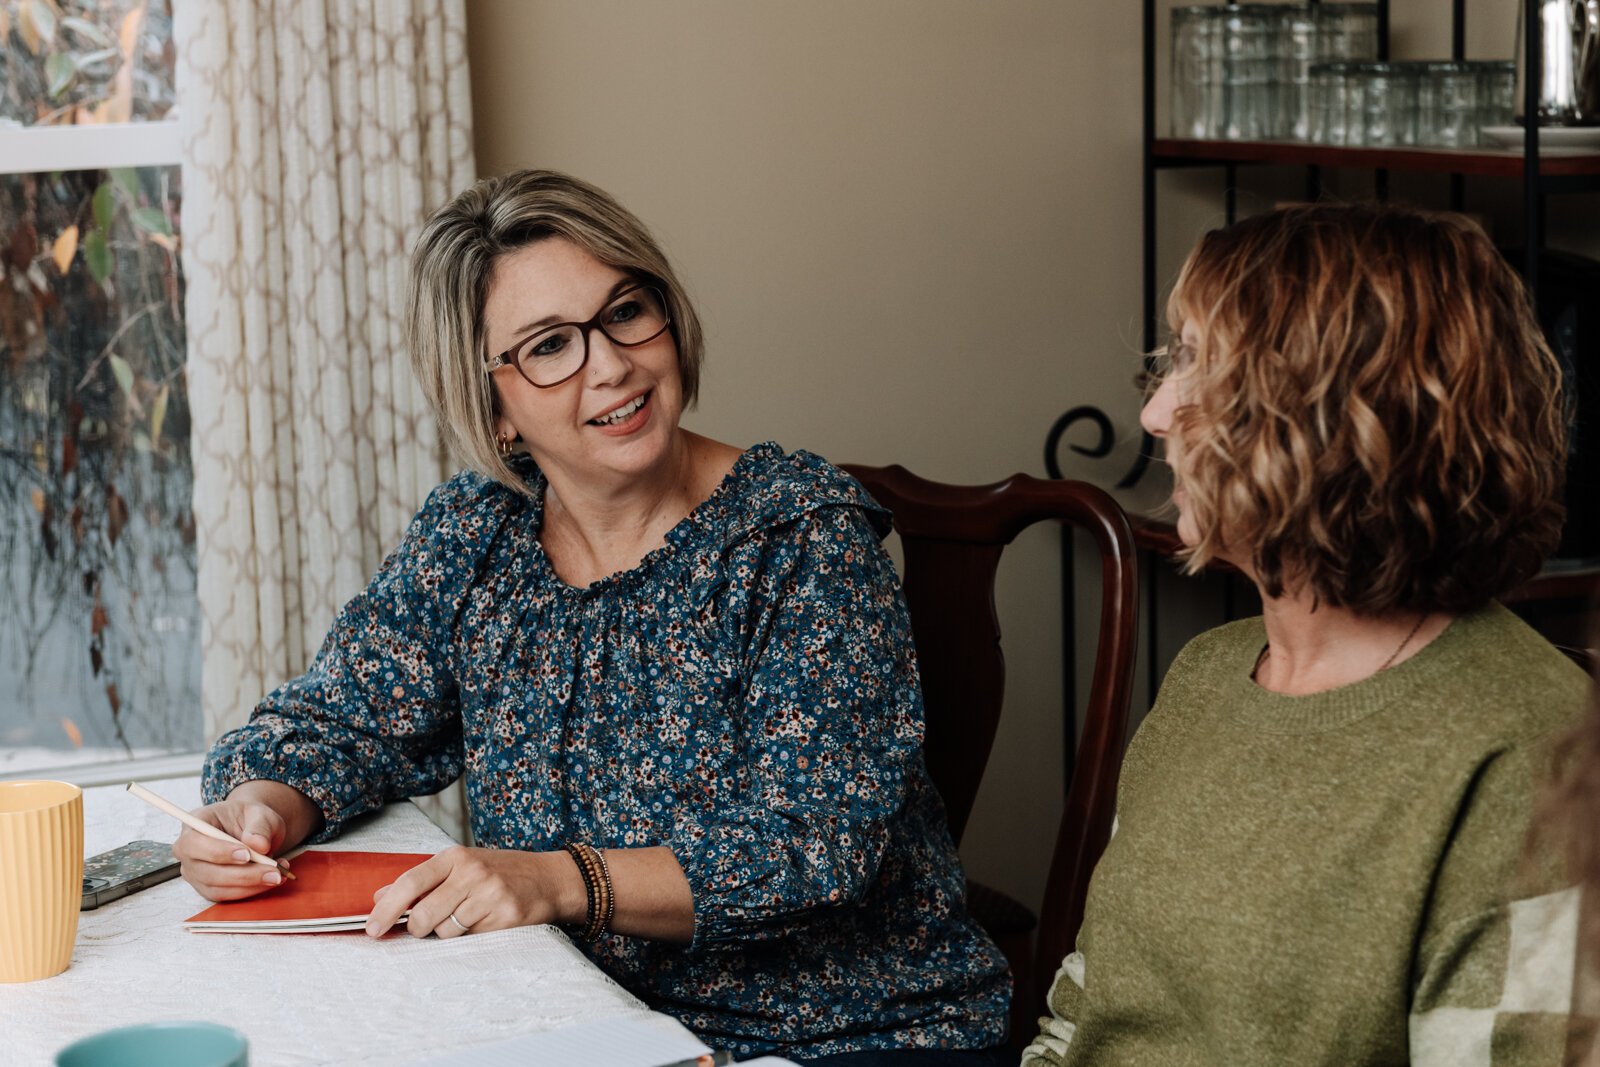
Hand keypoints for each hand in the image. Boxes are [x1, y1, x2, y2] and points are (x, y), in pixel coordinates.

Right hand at [172, 798, 290, 901]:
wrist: (254, 831)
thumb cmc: (251, 818)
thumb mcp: (259, 813)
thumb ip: (259, 826)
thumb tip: (259, 845)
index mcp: (195, 825)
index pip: (194, 843)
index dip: (218, 852)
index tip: (246, 854)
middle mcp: (189, 852)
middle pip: (205, 871)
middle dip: (242, 874)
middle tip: (272, 870)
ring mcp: (196, 872)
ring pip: (217, 888)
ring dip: (250, 885)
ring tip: (277, 875)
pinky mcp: (209, 888)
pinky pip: (227, 896)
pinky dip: (251, 890)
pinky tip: (271, 880)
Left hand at [363, 846, 582, 939]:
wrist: (550, 879)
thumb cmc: (500, 873)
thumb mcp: (461, 867)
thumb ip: (422, 881)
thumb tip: (379, 896)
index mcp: (455, 857)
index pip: (411, 882)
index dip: (386, 909)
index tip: (371, 929)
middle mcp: (472, 873)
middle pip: (424, 915)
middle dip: (418, 929)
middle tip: (425, 927)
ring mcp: (490, 894)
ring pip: (445, 932)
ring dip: (448, 933)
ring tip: (467, 917)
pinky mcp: (506, 917)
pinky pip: (471, 940)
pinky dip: (471, 937)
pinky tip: (486, 922)